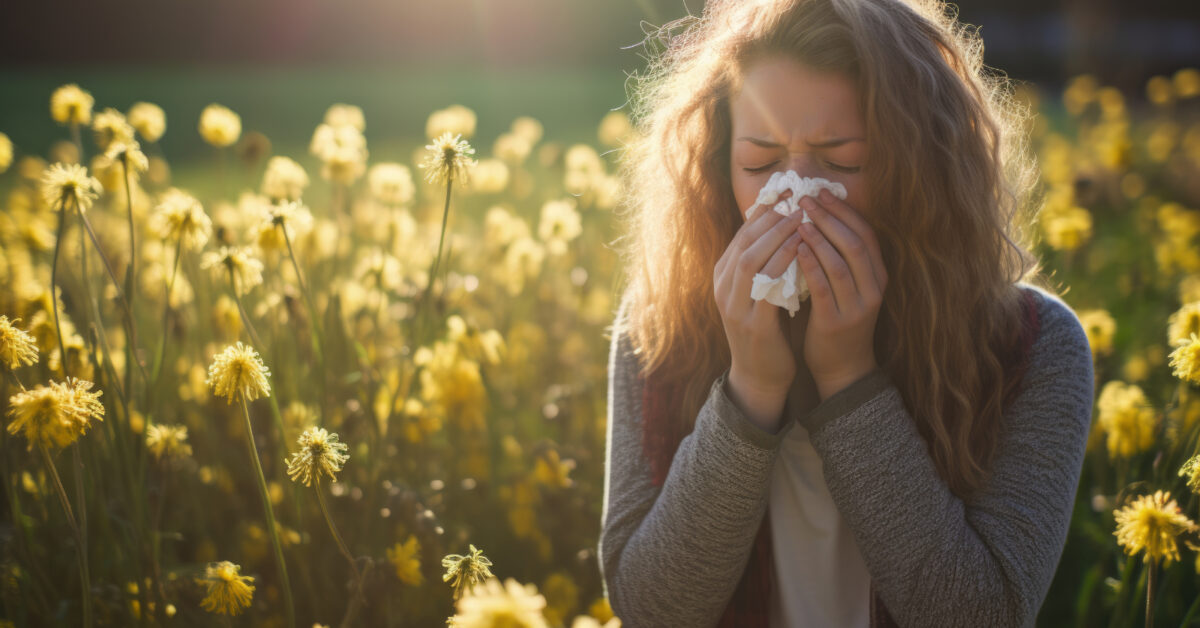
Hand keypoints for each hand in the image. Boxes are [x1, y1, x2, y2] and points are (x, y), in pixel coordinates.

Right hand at [714, 194, 808, 429]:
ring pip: (750, 259)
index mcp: (723, 277)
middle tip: (796, 198)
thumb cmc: (765, 328)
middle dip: (770, 218)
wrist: (758, 375)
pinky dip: (784, 264)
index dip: (763, 212)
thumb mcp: (758, 291)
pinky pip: (767, 286)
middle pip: (743, 242)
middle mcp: (723, 288)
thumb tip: (783, 225)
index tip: (786, 192)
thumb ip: (763, 263)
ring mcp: (734, 306)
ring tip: (801, 218)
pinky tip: (802, 250)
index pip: (741, 235)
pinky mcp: (753, 324)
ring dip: (776, 236)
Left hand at [795, 189, 888, 400]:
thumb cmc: (838, 319)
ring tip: (799, 219)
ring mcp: (857, 307)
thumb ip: (839, 257)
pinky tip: (796, 249)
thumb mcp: (847, 286)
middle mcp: (873, 289)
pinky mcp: (837, 322)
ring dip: (819, 238)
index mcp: (877, 276)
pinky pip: (824, 288)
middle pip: (855, 243)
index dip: (845, 211)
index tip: (823, 192)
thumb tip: (817, 217)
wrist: (842, 368)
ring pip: (841, 263)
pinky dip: (811, 265)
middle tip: (807, 199)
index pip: (866, 234)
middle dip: (831, 217)